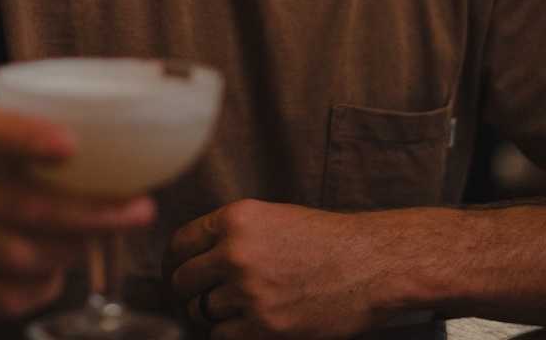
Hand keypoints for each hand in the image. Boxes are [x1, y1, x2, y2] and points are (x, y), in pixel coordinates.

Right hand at [0, 105, 154, 323]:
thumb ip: (36, 142)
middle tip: (138, 211)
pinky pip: (0, 297)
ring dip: (68, 251)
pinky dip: (41, 289)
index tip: (71, 145)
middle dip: (88, 212)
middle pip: (19, 205)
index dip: (26, 138)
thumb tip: (128, 151)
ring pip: (15, 254)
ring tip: (94, 242)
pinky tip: (56, 274)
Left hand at [167, 200, 389, 338]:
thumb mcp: (273, 218)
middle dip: (188, 291)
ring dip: (211, 314)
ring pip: (202, 311)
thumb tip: (197, 255)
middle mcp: (237, 252)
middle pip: (184, 280)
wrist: (371, 264)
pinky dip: (229, 334)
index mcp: (236, 219)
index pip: (180, 243)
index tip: (176, 271)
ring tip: (228, 311)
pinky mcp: (265, 326)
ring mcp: (250, 291)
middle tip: (197, 297)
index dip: (175, 260)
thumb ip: (233, 233)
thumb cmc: (326, 240)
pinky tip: (244, 325)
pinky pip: (222, 336)